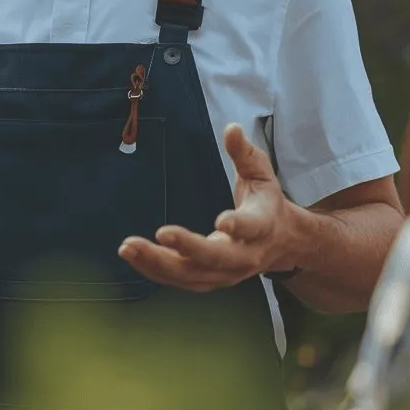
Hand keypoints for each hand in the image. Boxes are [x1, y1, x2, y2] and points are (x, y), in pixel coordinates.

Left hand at [118, 123, 316, 291]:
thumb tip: (231, 128)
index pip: (252, 227)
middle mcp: (245, 256)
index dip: (239, 226)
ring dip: (158, 264)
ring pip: (192, 275)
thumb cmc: (265, 201)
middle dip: (187, 248)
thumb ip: (244, 153)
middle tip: (159, 234)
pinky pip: (180, 280)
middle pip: (216, 258)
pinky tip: (133, 256)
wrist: (281, 242)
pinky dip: (155, 271)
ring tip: (128, 247)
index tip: (221, 221)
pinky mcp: (209, 280)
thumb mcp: (261, 173)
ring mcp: (227, 274)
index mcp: (262, 225)